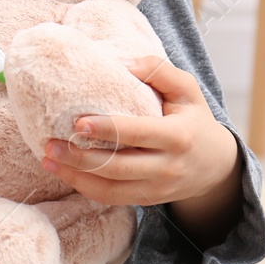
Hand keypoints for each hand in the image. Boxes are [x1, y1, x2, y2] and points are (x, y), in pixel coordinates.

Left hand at [40, 53, 241, 244]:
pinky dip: (85, 187)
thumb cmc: (194, 119)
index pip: (137, 134)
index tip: (77, 122)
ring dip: (76, 176)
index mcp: (178, 136)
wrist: (216, 166)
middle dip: (81, 158)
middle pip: (119, 167)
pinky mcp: (147, 200)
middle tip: (50, 144)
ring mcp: (157, 188)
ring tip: (48, 159)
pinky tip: (64, 172)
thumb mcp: (187, 90)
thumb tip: (123, 64)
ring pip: (111, 189)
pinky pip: (112, 199)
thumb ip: (159, 70)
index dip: (107, 129)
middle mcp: (168, 167)